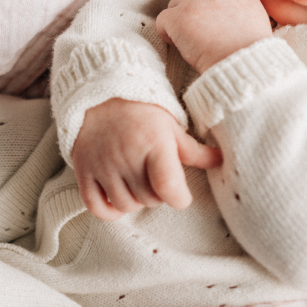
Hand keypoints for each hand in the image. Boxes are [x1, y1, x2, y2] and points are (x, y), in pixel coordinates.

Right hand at [71, 99, 221, 220]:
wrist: (99, 96)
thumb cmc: (141, 112)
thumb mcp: (171, 127)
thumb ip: (194, 151)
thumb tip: (222, 162)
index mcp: (154, 144)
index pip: (169, 189)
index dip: (180, 198)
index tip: (180, 193)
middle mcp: (127, 157)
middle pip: (150, 201)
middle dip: (157, 195)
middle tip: (154, 177)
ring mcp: (103, 165)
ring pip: (126, 206)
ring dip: (135, 201)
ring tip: (136, 182)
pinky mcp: (84, 171)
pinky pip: (97, 207)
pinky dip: (108, 210)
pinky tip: (117, 197)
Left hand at [155, 0, 272, 72]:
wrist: (241, 67)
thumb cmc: (251, 52)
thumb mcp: (257, 17)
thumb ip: (240, 3)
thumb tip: (225, 9)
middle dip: (194, 1)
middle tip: (200, 25)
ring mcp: (194, 0)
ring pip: (176, 2)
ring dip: (181, 17)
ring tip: (193, 39)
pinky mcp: (178, 17)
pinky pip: (162, 20)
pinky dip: (167, 32)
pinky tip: (178, 44)